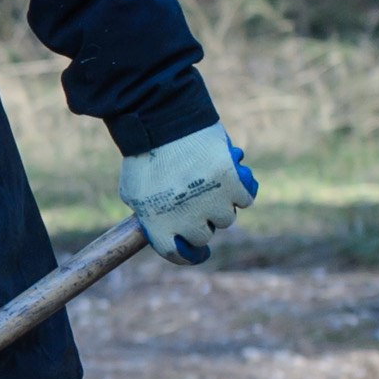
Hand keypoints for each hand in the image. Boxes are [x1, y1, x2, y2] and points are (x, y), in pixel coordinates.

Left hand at [121, 124, 257, 264]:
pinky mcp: (232, 184)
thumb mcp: (133, 192)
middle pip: (205, 234)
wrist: (160, 123)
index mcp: (159, 227)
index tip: (201, 252)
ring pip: (227, 217)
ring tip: (207, 181)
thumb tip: (163, 228)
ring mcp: (212, 204)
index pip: (178, 254)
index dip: (189, 255)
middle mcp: (188, 222)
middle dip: (203, 221)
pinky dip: (241, 189)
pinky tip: (231, 176)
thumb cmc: (143, 156)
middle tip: (198, 202)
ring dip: (221, 203)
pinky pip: (246, 198)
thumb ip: (148, 215)